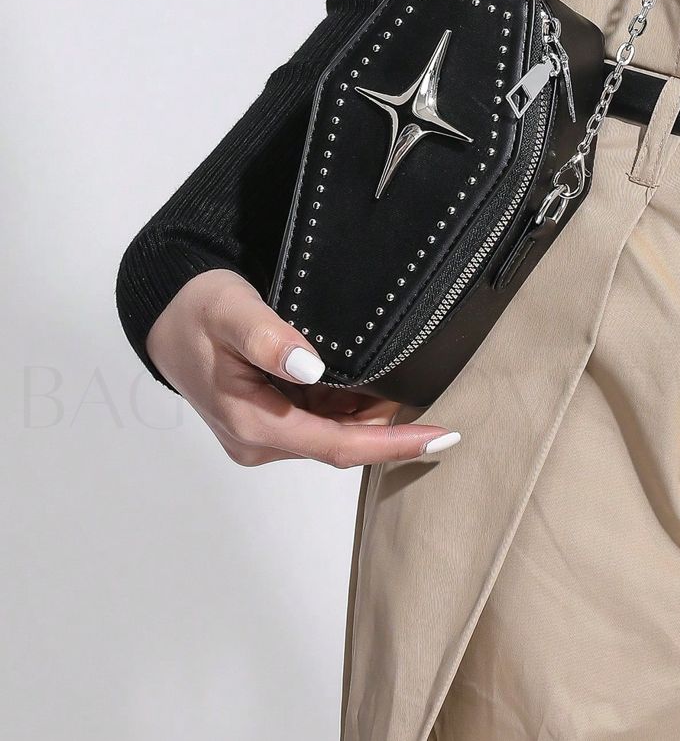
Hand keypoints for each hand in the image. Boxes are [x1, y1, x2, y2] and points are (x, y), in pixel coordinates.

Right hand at [146, 269, 459, 466]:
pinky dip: (350, 406)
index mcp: (252, 422)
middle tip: (437, 399)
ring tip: (411, 384)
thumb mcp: (230, 309)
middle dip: (390, 428)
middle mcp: (259, 440)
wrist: (165, 314)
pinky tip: (373, 381)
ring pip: (333, 434)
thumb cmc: (197, 308)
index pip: (337, 446)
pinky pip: (320, 423)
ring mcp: (263, 434)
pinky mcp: (268, 421)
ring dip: (371, 416)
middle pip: (341, 445)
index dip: (392, 444)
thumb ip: (268, 337)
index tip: (440, 436)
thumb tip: (310, 367)